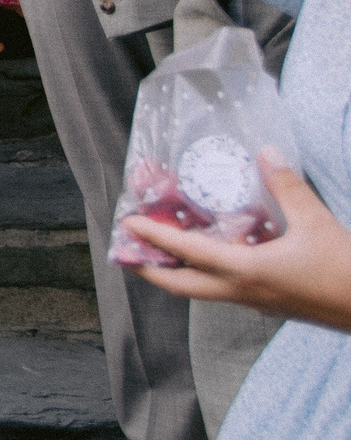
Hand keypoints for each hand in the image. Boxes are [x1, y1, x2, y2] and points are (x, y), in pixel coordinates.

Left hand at [126, 154, 350, 331]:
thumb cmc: (345, 273)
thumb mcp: (316, 222)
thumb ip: (287, 186)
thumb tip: (265, 152)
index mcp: (246, 272)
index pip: (188, 253)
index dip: (155, 237)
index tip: (128, 225)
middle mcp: (243, 291)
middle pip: (182, 285)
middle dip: (150, 269)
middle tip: (128, 251)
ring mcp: (256, 301)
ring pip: (203, 290)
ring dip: (179, 271)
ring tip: (162, 248)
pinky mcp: (271, 303)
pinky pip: (227, 288)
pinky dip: (208, 272)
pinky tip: (214, 251)